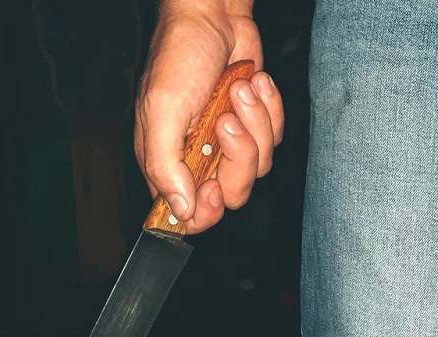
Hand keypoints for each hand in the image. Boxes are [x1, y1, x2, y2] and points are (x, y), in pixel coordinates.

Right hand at [134, 0, 283, 233]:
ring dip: (255, 122)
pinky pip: (274, 138)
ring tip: (238, 89)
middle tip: (227, 119)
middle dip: (238, 155)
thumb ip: (166, 165)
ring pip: (259, 165)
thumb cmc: (179, 56)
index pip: (189, 215)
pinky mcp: (255, 125)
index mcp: (168, 162)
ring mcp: (229, 143)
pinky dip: (269, 108)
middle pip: (233, 193)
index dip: (206, 211)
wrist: (213, 16)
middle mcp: (199, 158)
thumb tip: (178, 210)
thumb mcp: (162, 110)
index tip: (212, 184)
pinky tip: (252, 82)